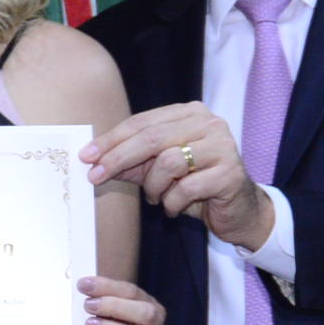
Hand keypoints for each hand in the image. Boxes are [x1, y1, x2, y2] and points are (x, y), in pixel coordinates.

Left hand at [84, 103, 273, 250]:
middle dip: (118, 158)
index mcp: (189, 114)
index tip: (86, 156)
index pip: (142, 122)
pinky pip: (186, 188)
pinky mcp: (230, 173)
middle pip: (152, 138)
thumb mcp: (158, 171)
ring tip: (157, 197)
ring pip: (169, 162)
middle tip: (96, 176)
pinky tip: (175, 207)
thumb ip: (131, 162)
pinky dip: (172, 202)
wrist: (237, 211)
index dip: (111, 140)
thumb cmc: (195, 186)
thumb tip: (93, 160)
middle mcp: (209, 123)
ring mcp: (223, 146)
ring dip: (154, 187)